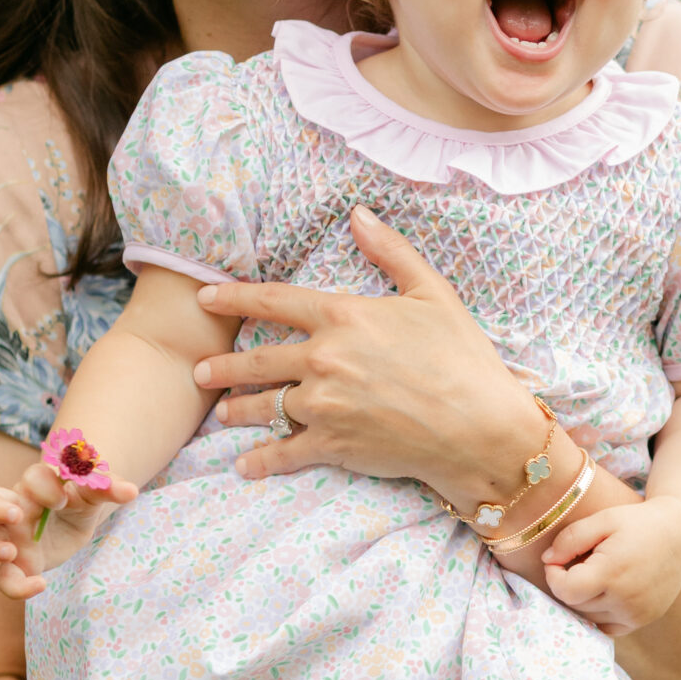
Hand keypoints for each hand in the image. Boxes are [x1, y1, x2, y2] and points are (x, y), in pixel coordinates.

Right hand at [0, 458, 136, 600]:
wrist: (75, 519)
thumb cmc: (81, 498)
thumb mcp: (97, 492)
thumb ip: (109, 488)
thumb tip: (132, 491)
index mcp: (36, 484)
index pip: (32, 477)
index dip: (44, 486)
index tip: (65, 498)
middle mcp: (15, 507)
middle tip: (16, 515)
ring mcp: (10, 536)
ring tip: (10, 553)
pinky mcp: (16, 564)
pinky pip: (3, 578)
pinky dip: (17, 586)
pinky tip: (40, 585)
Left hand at [191, 204, 544, 503]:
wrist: (480, 428)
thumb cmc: (463, 358)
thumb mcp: (433, 293)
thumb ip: (391, 252)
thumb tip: (359, 214)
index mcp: (344, 316)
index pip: (273, 301)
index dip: (233, 298)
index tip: (204, 299)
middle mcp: (323, 358)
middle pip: (256, 359)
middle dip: (222, 365)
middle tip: (200, 370)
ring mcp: (323, 404)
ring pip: (263, 406)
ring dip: (237, 410)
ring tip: (221, 413)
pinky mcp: (332, 445)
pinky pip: (284, 452)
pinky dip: (262, 460)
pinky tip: (245, 465)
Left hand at [542, 498, 680, 637]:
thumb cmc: (639, 523)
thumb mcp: (603, 519)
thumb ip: (570, 539)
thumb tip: (547, 561)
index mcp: (613, 572)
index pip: (565, 591)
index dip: (554, 575)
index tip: (559, 560)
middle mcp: (625, 599)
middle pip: (576, 604)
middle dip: (569, 584)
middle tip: (581, 561)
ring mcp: (636, 614)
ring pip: (589, 617)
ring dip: (584, 599)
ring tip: (597, 573)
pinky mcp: (643, 620)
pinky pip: (606, 627)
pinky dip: (598, 613)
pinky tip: (604, 592)